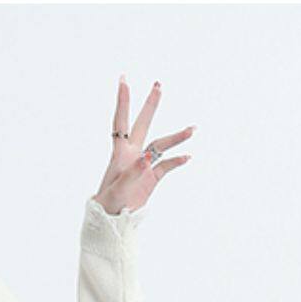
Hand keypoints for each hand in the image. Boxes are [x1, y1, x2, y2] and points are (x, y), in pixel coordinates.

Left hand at [94, 76, 193, 214]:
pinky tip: (188, 157)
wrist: (110, 222)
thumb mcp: (118, 189)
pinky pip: (166, 166)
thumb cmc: (108, 205)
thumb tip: (146, 158)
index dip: (123, 101)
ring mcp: (143, 165)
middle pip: (143, 124)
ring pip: (160, 145)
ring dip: (176, 138)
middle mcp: (132, 154)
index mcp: (120, 153)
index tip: (124, 80)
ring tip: (192, 130)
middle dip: (150, 105)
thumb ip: (132, 173)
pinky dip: (176, 161)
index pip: (121, 122)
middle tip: (158, 85)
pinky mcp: (151, 178)